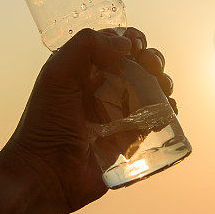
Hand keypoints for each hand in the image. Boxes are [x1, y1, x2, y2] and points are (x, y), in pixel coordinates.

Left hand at [1, 27, 177, 213]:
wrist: (48, 173)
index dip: (131, 39)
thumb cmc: (46, 123)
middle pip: (138, 64)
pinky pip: (155, 119)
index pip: (114, 45)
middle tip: (151, 66)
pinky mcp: (130, 138)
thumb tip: (125, 44)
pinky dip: (167, 110)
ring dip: (163, 82)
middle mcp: (102, 88)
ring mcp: (118, 113)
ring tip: (163, 88)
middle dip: (152, 59)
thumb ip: (84, 47)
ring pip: (151, 89)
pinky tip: (168, 109)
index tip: (136, 46)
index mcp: (84, 70)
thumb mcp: (56, 75)